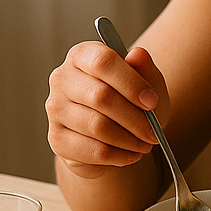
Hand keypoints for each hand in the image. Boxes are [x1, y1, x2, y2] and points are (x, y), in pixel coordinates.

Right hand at [46, 41, 168, 178]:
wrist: (115, 132)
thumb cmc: (131, 100)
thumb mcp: (147, 82)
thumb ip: (145, 68)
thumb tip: (137, 55)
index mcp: (83, 55)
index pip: (103, 62)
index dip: (131, 83)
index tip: (152, 102)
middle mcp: (62, 78)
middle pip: (100, 97)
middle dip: (135, 118)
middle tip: (154, 131)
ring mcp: (56, 109)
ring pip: (97, 126)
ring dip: (129, 139)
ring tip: (146, 143)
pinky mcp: (57, 139)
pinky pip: (93, 150)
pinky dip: (119, 155)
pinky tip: (132, 154)